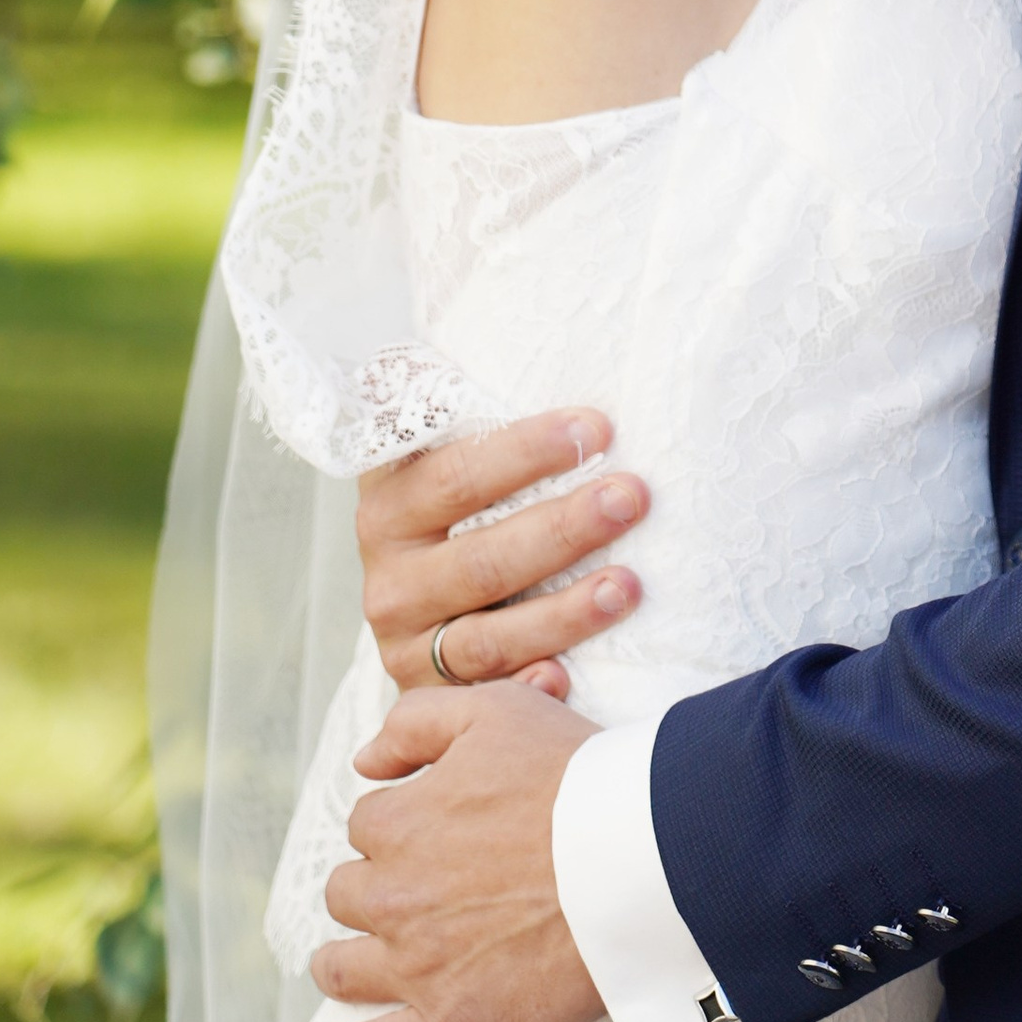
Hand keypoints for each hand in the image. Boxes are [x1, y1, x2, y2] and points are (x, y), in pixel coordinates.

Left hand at [306, 681, 605, 1021]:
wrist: (637, 859)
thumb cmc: (574, 777)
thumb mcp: (494, 710)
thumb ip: (416, 721)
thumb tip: (364, 760)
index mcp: (397, 824)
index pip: (368, 823)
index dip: (402, 820)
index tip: (438, 825)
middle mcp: (393, 898)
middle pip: (350, 895)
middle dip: (374, 886)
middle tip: (417, 886)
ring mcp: (417, 968)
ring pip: (344, 968)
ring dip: (344, 959)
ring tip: (355, 960)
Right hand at [356, 408, 647, 702]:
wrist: (420, 598)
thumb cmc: (463, 499)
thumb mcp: (443, 442)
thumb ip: (439, 393)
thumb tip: (442, 322)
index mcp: (390, 499)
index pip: (457, 473)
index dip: (525, 452)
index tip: (597, 427)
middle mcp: (388, 575)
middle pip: (481, 557)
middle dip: (562, 528)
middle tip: (633, 496)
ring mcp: (407, 643)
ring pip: (486, 636)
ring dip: (561, 613)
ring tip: (630, 585)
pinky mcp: (429, 694)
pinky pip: (479, 700)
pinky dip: (524, 691)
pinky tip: (569, 681)